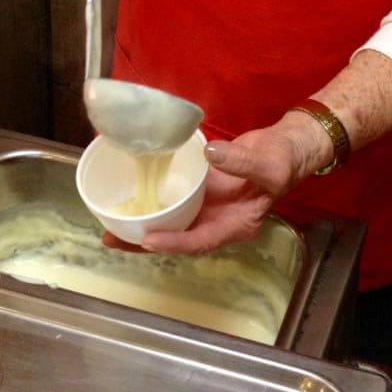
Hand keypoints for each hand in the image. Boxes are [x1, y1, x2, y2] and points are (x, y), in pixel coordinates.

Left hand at [102, 113, 330, 254]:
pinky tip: (127, 203)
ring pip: (170, 224)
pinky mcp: (197, 193)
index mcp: (236, 224)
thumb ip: (243, 161)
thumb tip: (211, 154)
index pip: (201, 241)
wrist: (283, 148)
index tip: (149, 240)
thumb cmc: (283, 159)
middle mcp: (217, 221)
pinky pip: (171, 203)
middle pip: (178, 239)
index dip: (175, 243)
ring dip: (141, 228)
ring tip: (108, 229)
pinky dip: (151, 205)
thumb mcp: (269, 163)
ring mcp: (206, 208)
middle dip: (145, 243)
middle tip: (112, 239)